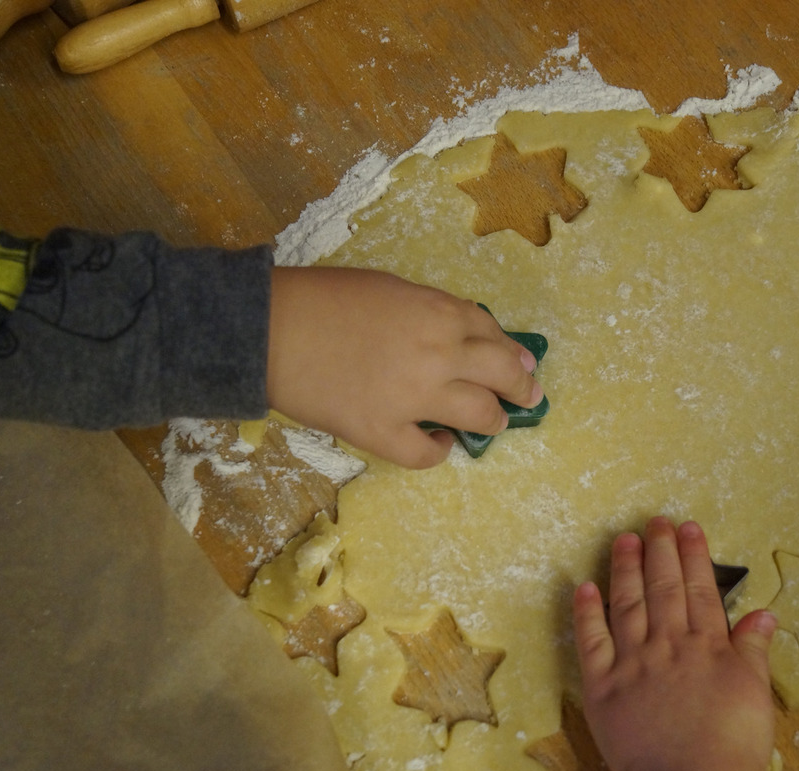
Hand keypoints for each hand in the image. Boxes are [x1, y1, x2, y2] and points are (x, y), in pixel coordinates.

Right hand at [266, 267, 541, 468]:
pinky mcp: (384, 433)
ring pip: (480, 416)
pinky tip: (439, 444)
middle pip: (502, 374)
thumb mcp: (388, 288)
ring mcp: (415, 397)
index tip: (522, 360)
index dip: (512, 349)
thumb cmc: (322, 298)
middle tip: (528, 395)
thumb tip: (456, 335)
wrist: (270, 330)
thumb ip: (428, 312)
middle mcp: (440, 354)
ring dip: (494, 419)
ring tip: (495, 422)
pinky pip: (428, 454)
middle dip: (522, 386)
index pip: (492, 334)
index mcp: (439, 312)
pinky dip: (439, 451)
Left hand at [573, 517, 775, 770]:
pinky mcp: (603, 687)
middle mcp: (669, 645)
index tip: (689, 528)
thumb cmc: (733, 746)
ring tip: (624, 540)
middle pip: (663, 588)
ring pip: (628, 605)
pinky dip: (587, 613)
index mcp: (707, 646)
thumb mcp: (755, 693)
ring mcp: (633, 663)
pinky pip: (591, 642)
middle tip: (655, 521)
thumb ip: (754, 649)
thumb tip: (764, 613)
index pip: (699, 590)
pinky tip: (585, 587)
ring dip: (625, 569)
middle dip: (660, 551)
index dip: (694, 556)